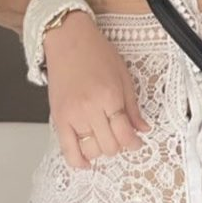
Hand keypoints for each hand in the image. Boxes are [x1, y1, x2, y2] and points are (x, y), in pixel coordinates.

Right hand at [43, 12, 150, 168]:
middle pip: (110, 145)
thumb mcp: (123, 76)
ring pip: (91, 150)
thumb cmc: (95, 52)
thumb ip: (132, 107)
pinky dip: (78, 161)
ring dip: (102, 150)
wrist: (67, 39)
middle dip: (120, 145)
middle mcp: (90, 109)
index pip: (125, 134)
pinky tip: (86, 163)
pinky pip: (67, 149)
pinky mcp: (58, 118)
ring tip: (105, 139)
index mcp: (109, 97)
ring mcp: (72, 115)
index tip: (137, 142)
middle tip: (122, 137)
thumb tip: (142, 129)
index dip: (134, 143)